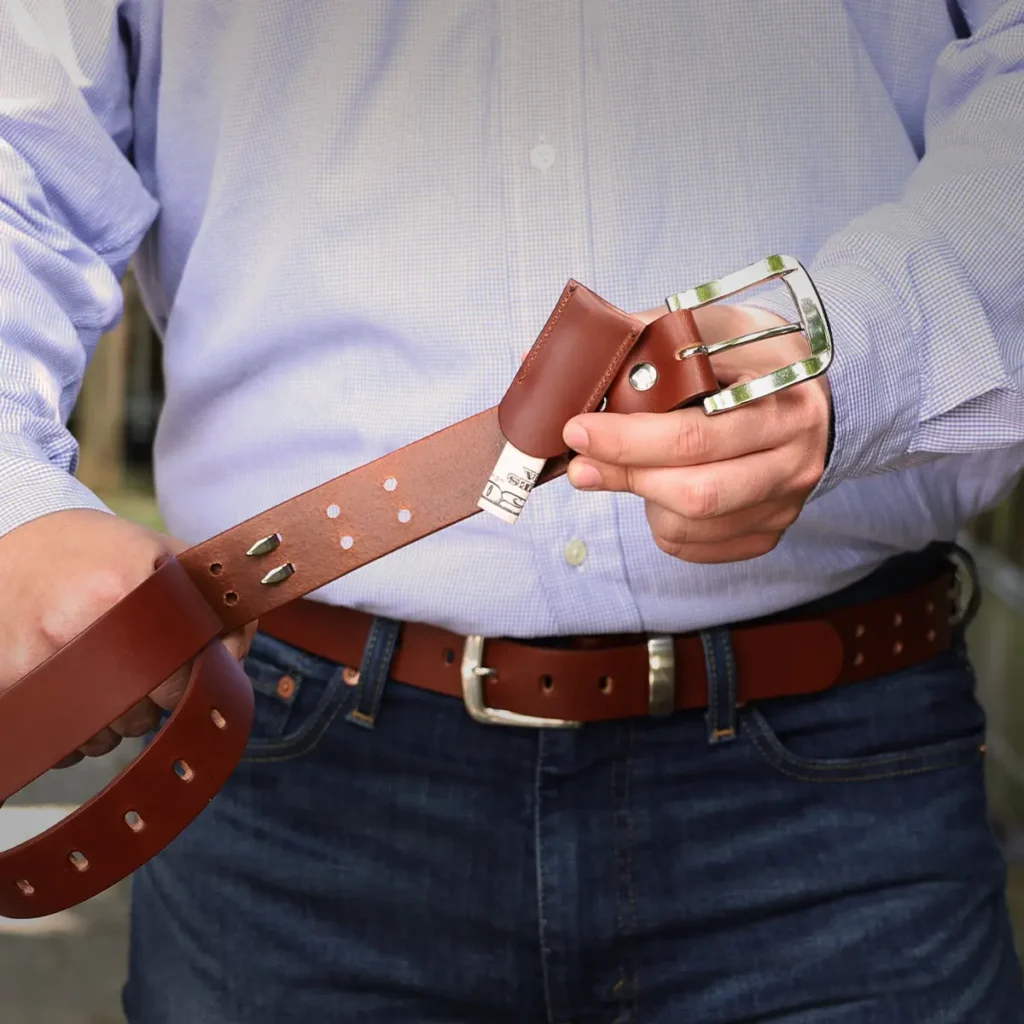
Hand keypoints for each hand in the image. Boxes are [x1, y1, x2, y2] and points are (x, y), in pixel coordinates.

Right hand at [0, 509, 255, 768]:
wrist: (10, 543)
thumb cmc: (96, 552)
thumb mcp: (161, 554)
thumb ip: (212, 601)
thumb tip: (236, 653)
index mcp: (124, 590)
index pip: (181, 680)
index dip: (194, 681)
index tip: (191, 668)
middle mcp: (78, 629)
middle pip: (142, 716)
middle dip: (154, 701)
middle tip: (143, 664)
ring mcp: (38, 664)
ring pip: (102, 738)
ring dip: (114, 718)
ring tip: (103, 667)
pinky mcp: (9, 688)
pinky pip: (62, 744)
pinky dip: (76, 729)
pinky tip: (74, 684)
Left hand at [563, 304, 831, 563]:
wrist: (817, 398)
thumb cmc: (757, 358)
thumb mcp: (720, 327)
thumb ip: (661, 337)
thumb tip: (595, 351)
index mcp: (782, 403)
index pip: (696, 435)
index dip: (628, 439)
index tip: (578, 430)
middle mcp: (793, 460)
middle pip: (695, 491)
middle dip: (625, 476)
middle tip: (581, 465)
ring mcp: (785, 503)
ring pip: (690, 524)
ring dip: (643, 498)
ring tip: (631, 468)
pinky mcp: (769, 532)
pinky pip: (694, 545)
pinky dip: (662, 522)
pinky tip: (661, 490)